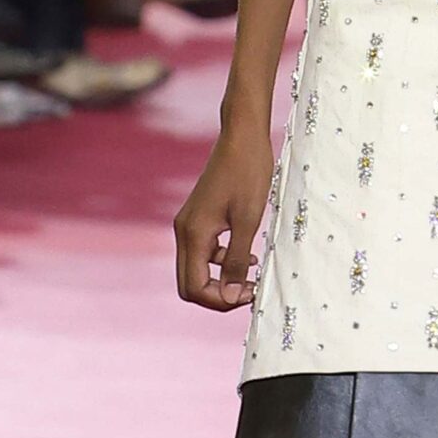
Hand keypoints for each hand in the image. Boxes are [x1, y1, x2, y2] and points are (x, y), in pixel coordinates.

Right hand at [175, 126, 271, 309]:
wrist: (243, 136)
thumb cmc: (249, 173)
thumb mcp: (248, 220)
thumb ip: (236, 260)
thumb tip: (229, 294)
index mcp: (193, 234)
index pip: (193, 287)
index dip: (219, 300)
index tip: (248, 294)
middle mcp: (184, 230)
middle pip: (189, 283)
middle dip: (217, 293)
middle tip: (249, 290)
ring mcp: (188, 223)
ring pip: (196, 268)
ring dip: (221, 278)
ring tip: (253, 274)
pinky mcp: (198, 217)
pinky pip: (203, 251)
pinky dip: (221, 261)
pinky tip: (248, 254)